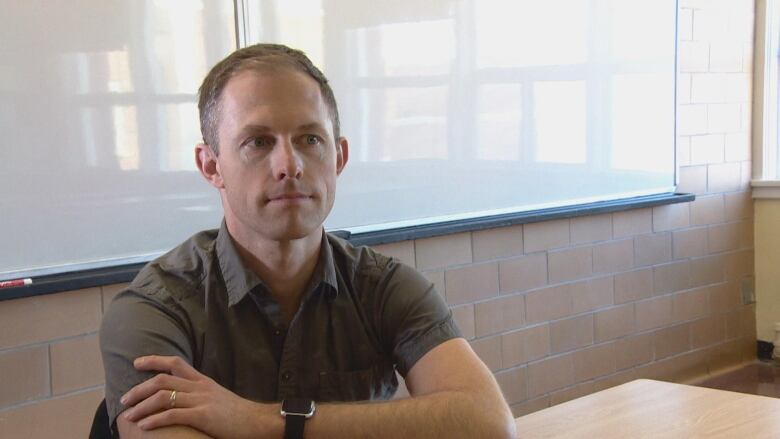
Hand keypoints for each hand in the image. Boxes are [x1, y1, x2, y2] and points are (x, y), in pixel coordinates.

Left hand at [120, 355, 281, 438]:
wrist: (257, 421)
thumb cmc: (237, 413)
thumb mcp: (217, 397)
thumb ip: (199, 395)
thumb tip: (180, 399)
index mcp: (203, 380)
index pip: (175, 363)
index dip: (154, 360)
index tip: (136, 363)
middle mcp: (200, 387)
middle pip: (162, 380)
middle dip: (139, 389)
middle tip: (124, 399)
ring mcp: (201, 400)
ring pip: (163, 397)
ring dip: (142, 406)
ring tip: (129, 416)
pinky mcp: (203, 416)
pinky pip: (173, 415)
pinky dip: (155, 420)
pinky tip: (144, 427)